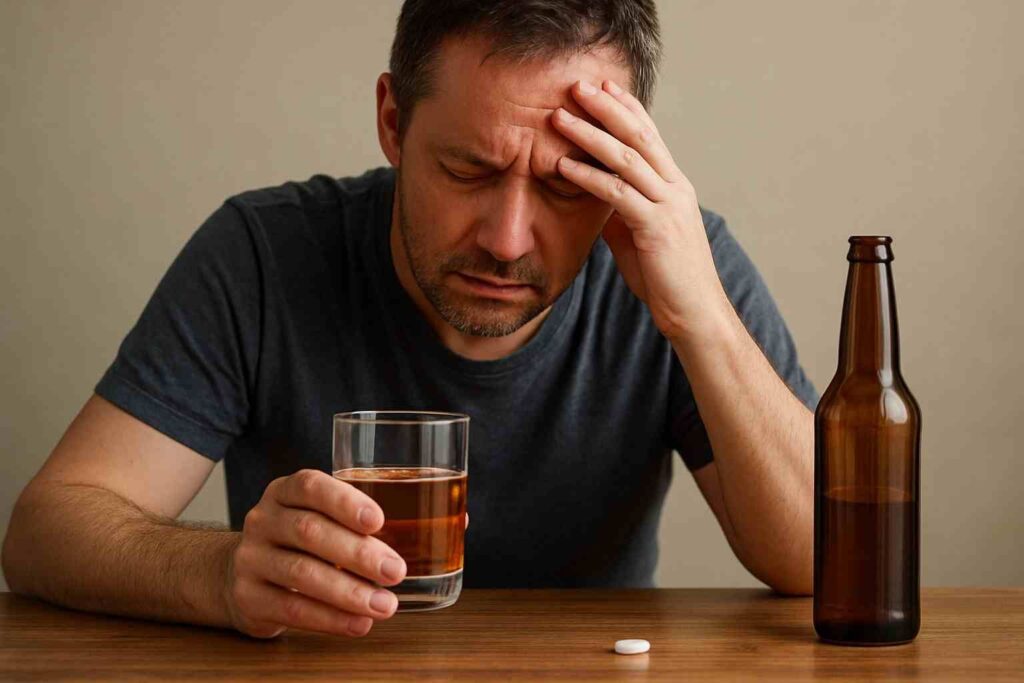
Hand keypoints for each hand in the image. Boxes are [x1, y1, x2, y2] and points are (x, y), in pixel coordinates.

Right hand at [224, 469, 406, 637]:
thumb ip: (359, 522)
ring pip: (302, 574)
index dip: (345, 502)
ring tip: (385, 604)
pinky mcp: (248, 597)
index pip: (311, 487)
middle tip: (395, 571)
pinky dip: (330, 619)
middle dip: (358, 553)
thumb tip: (434, 529)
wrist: (241, 575)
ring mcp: (251, 558)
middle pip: (310, 531)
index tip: (378, 521)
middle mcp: (264, 520)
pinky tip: (359, 623)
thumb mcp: (318, 519)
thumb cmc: (299, 543)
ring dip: (349, 592)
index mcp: (285, 492)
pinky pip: (292, 609)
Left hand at [552, 79, 731, 340]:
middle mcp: (675, 188)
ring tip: (560, 117)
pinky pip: (617, 193)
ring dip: (590, 134)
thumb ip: (619, 211)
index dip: (625, 108)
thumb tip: (592, 194)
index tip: (600, 87)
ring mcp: (668, 206)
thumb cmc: (666, 279)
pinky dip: (588, 175)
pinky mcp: (657, 228)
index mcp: (674, 186)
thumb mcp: (639, 236)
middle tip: (577, 86)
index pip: (650, 135)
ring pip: (627, 158)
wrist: (695, 313)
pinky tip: (563, 165)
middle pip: (639, 135)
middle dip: (606, 107)